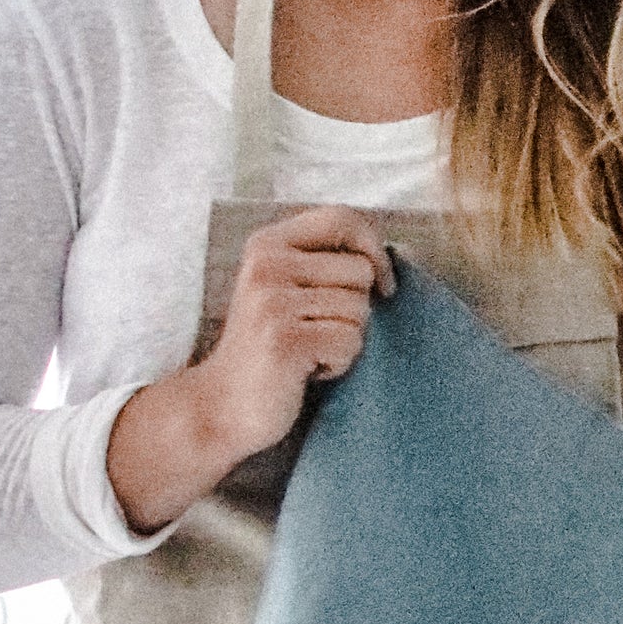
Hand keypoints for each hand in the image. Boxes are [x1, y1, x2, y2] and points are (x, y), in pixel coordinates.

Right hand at [107, 210, 395, 534]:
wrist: (220, 405)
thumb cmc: (267, 346)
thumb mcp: (285, 288)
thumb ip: (326, 262)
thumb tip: (403, 253)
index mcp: (267, 244)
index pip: (342, 218)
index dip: (374, 247)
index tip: (381, 283)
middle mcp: (267, 266)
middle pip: (361, 270)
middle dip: (355, 309)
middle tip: (316, 332)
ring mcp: (273, 303)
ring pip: (360, 310)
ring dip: (346, 340)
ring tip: (308, 352)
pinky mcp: (284, 340)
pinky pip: (350, 342)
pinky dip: (339, 363)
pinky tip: (306, 371)